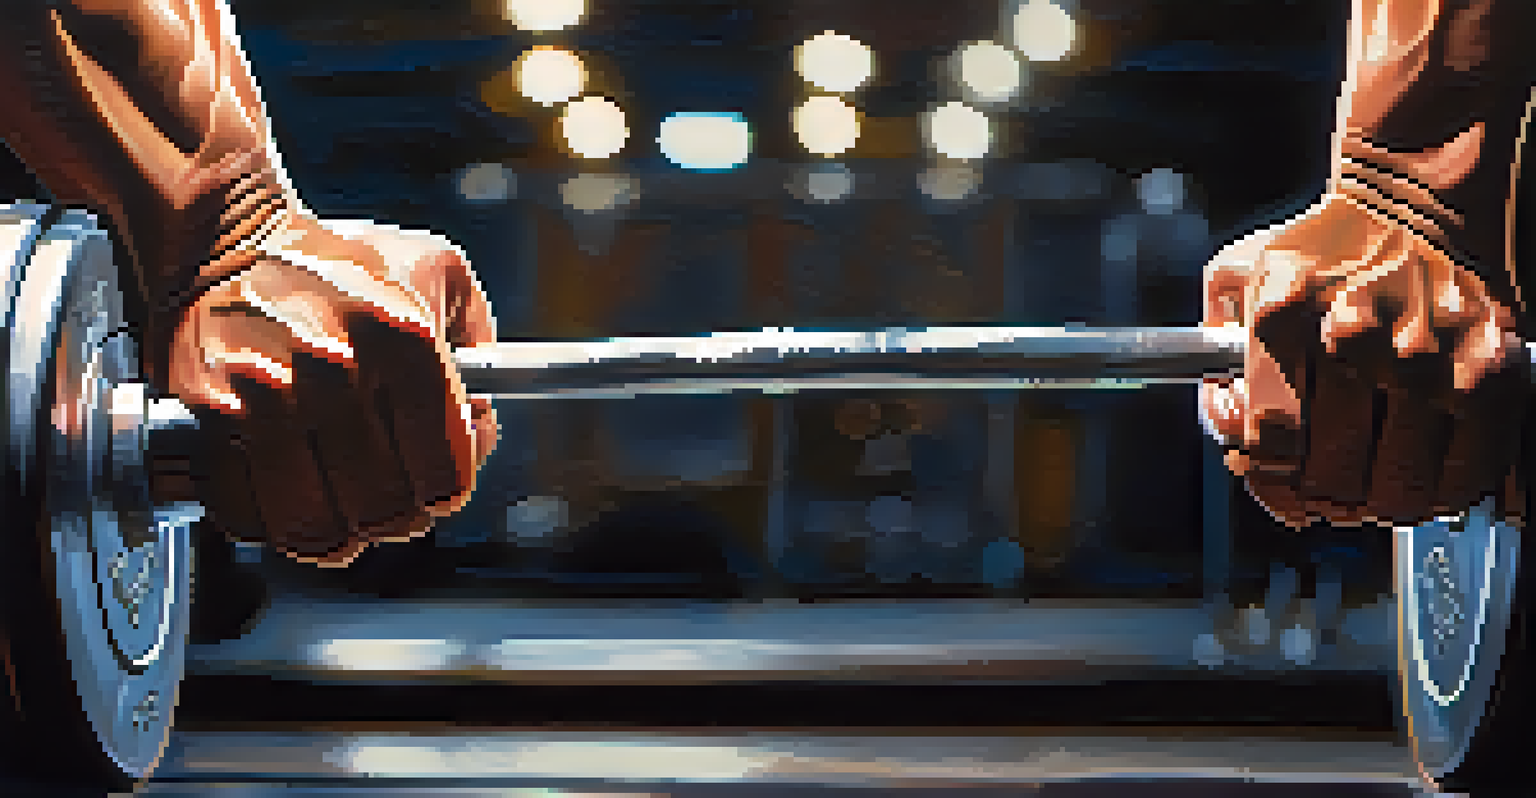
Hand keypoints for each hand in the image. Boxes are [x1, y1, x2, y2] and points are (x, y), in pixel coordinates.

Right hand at [168, 212, 498, 565]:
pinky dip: (268, 524)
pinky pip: (244, 512)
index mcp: (403, 339)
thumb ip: (479, 339)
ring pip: (315, 526)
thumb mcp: (437, 271)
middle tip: (390, 503)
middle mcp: (337, 369)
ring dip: (333, 535)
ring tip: (340, 517)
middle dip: (394, 517)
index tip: (439, 486)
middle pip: (384, 508)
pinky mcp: (208, 413)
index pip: (445, 473)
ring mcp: (268, 395)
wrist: (225, 237)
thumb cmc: (337, 263)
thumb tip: (483, 418)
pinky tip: (285, 503)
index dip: (447, 491)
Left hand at [1199, 193, 1525, 528]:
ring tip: (1372, 491)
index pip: (1269, 438)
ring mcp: (1426, 357)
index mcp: (1284, 312)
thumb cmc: (1325, 248)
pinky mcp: (1490, 371)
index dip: (1267, 473)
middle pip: (1331, 470)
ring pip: (1396, 485)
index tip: (1274, 475)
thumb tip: (1222, 417)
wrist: (1417, 200)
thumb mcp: (1244, 273)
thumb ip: (1211, 345)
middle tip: (1325, 490)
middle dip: (1321, 494)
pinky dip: (1441, 495)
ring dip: (1378, 504)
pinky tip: (1424, 484)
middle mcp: (1354, 335)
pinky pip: (1462, 472)